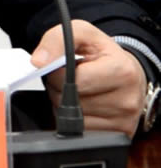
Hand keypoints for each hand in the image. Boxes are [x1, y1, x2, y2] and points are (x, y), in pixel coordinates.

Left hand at [31, 19, 146, 137]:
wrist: (130, 72)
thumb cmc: (104, 52)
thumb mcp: (82, 33)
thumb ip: (56, 39)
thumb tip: (38, 62)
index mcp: (122, 71)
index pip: (72, 80)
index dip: (55, 72)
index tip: (58, 65)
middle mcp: (127, 100)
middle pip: (69, 101)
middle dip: (58, 87)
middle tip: (66, 76)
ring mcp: (124, 121)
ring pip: (71, 118)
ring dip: (64, 103)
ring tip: (76, 88)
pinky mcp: (120, 135)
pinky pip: (81, 131)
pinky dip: (74, 118)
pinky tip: (82, 104)